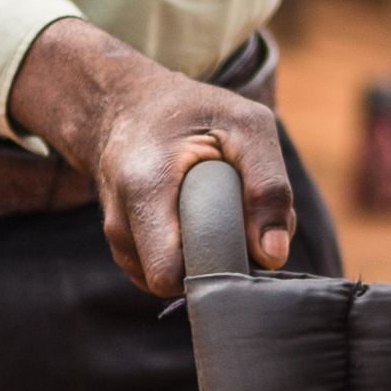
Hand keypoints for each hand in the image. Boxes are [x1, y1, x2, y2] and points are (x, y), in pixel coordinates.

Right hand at [10, 16, 294, 298]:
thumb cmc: (196, 112)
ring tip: (213, 214)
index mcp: (143, 188)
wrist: (128, 107)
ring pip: (167, 282)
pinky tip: (196, 223)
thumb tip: (272, 256)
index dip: (213, 271)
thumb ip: (269, 185)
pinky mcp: (125, 247)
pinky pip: (163, 273)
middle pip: (171, 283)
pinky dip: (186, 257)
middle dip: (212, 264)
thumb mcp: (246, 126)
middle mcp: (119, 221)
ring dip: (200, 260)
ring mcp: (117, 238)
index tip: (243, 244)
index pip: (167, 273)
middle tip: (235, 222)